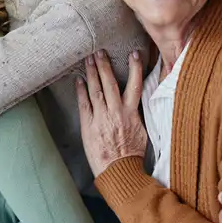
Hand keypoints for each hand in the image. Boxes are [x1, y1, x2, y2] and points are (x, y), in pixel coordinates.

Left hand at [75, 51, 147, 175]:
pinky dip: (81, 91)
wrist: (119, 171)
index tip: (134, 54)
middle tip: (100, 51)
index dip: (135, 68)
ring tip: (89, 60)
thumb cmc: (132, 154)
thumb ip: (138, 115)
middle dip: (105, 65)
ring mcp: (101, 118)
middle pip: (110, 83)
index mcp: (132, 113)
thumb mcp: (142, 132)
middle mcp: (116, 112)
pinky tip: (79, 80)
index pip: (135, 85)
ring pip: (96, 90)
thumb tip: (137, 104)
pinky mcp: (88, 126)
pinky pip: (84, 105)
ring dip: (92, 73)